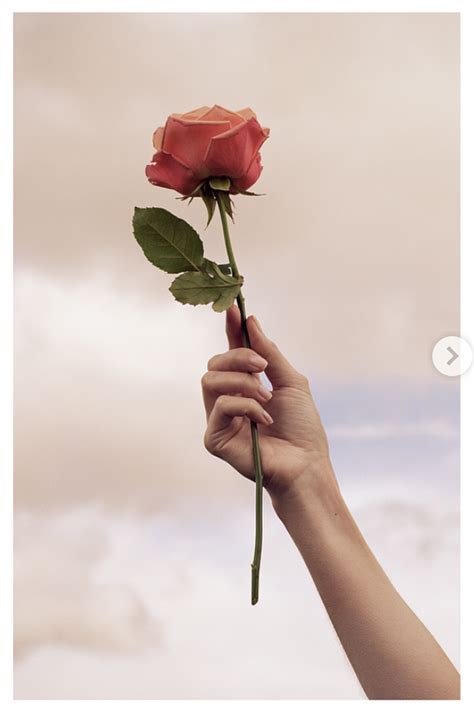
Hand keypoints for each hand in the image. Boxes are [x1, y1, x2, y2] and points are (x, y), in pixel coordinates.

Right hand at [201, 304, 336, 500]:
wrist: (306, 463)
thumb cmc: (302, 427)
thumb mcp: (291, 382)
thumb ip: (270, 352)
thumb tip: (251, 320)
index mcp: (245, 385)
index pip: (230, 352)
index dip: (230, 330)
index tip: (233, 308)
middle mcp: (228, 400)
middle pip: (215, 363)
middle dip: (239, 358)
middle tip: (263, 368)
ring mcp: (218, 419)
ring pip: (210, 380)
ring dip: (243, 383)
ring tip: (266, 398)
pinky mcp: (214, 437)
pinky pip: (220, 406)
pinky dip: (246, 406)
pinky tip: (264, 419)